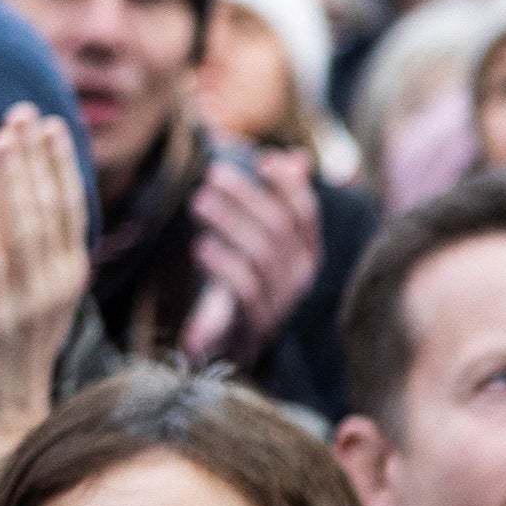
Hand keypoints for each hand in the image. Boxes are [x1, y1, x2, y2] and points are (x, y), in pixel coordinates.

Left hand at [0, 108, 95, 475]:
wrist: (3, 421)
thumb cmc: (8, 356)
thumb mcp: (32, 298)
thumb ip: (31, 254)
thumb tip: (18, 205)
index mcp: (69, 274)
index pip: (69, 206)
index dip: (58, 162)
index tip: (45, 122)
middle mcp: (56, 284)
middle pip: (48, 208)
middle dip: (33, 158)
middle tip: (20, 114)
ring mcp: (27, 304)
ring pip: (23, 230)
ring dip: (11, 182)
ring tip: (0, 141)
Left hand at [179, 142, 322, 369]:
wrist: (230, 349)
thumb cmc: (244, 285)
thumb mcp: (261, 242)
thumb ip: (278, 202)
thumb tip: (294, 156)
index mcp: (307, 254)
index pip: (306, 213)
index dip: (287, 184)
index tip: (262, 159)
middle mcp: (301, 276)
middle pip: (279, 227)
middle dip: (246, 195)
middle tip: (212, 173)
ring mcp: (281, 300)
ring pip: (261, 252)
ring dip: (228, 221)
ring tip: (197, 201)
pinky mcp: (255, 322)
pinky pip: (243, 288)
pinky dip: (222, 263)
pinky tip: (199, 245)